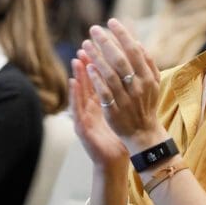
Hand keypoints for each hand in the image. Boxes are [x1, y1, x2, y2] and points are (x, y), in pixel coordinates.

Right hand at [69, 54, 126, 171]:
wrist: (115, 159)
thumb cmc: (119, 133)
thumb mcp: (121, 109)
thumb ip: (122, 92)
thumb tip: (132, 72)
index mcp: (101, 101)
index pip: (99, 78)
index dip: (98, 61)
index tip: (100, 45)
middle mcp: (91, 106)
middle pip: (88, 82)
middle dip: (87, 63)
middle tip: (85, 45)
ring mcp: (84, 116)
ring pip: (79, 91)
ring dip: (77, 74)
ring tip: (77, 58)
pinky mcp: (81, 127)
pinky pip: (76, 108)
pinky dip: (74, 94)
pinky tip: (73, 82)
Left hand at [80, 19, 163, 152]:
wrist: (143, 133)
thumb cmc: (147, 104)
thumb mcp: (153, 83)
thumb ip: (148, 63)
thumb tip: (138, 43)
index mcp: (148, 77)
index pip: (134, 50)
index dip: (122, 34)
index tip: (111, 21)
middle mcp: (138, 87)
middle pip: (120, 60)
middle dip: (106, 42)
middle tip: (94, 29)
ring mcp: (126, 99)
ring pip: (109, 74)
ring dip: (96, 57)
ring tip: (85, 44)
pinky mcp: (114, 110)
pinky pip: (103, 92)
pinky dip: (96, 79)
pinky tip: (87, 67)